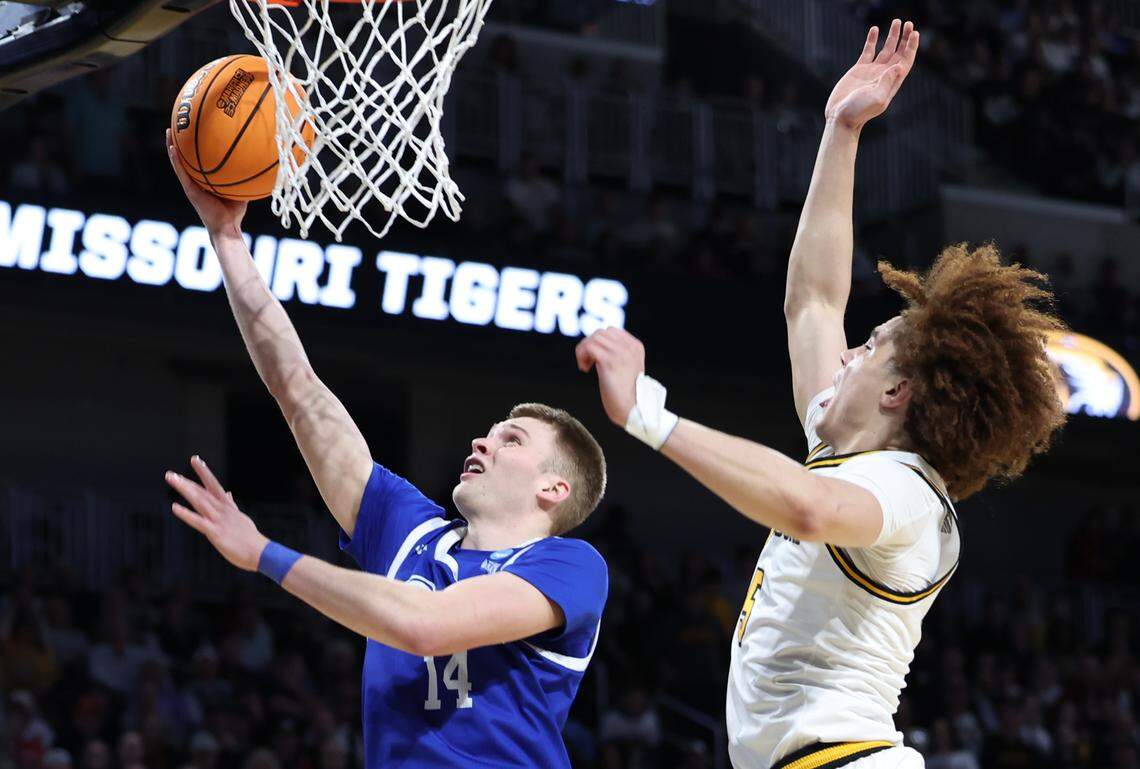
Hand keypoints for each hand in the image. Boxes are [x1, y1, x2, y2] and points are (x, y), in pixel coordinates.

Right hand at [165, 128, 247, 238]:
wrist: (226, 228)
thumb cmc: (234, 214)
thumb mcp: (241, 193)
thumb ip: (244, 179)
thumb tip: (257, 165)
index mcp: (205, 182)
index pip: (198, 161)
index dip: (194, 148)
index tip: (194, 132)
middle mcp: (195, 182)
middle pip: (186, 158)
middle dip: (182, 142)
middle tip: (179, 125)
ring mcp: (191, 186)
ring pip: (178, 163)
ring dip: (172, 147)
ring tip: (169, 131)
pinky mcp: (190, 191)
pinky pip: (181, 173)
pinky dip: (176, 160)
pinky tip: (172, 148)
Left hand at [165, 456, 268, 571]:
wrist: (259, 552)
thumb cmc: (249, 537)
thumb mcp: (240, 517)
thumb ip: (231, 504)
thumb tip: (228, 493)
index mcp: (227, 506)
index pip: (213, 485)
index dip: (204, 472)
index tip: (195, 460)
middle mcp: (222, 510)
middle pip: (202, 491)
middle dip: (186, 482)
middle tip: (170, 474)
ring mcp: (218, 520)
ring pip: (199, 501)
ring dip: (185, 489)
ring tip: (172, 481)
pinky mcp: (215, 533)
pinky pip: (198, 521)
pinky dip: (186, 514)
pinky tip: (175, 507)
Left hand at [575, 327, 644, 426]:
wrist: (634, 410)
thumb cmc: (628, 395)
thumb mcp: (627, 369)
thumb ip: (618, 355)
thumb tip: (595, 346)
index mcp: (636, 347)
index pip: (611, 331)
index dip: (598, 342)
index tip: (595, 358)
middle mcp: (629, 347)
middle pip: (600, 333)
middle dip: (590, 345)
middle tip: (588, 363)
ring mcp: (620, 353)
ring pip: (593, 338)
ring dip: (584, 350)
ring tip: (585, 366)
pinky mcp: (610, 362)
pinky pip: (589, 347)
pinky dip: (581, 355)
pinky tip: (584, 369)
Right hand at [824, 19, 919, 130]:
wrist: (840, 117)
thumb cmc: (858, 112)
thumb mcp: (876, 99)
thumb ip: (887, 82)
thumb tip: (899, 66)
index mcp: (891, 82)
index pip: (906, 61)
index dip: (911, 47)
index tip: (915, 33)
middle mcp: (884, 75)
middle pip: (899, 53)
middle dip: (905, 38)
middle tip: (909, 24)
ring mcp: (871, 72)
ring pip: (886, 49)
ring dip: (892, 36)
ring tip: (896, 21)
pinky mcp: (859, 70)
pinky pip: (868, 51)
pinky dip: (872, 40)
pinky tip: (875, 29)